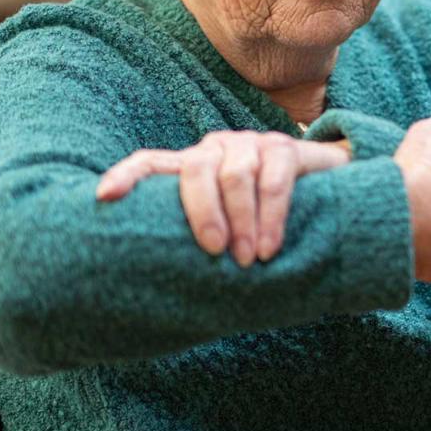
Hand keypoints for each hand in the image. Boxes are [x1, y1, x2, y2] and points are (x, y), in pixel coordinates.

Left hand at [96, 131, 351, 266]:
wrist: (325, 187)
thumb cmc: (261, 217)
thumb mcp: (227, 223)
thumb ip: (201, 236)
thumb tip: (160, 286)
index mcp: (191, 164)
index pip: (150, 162)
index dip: (126, 176)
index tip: (105, 197)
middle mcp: (216, 147)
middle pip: (197, 169)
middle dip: (203, 212)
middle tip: (215, 251)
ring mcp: (251, 144)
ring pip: (236, 175)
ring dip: (243, 221)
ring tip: (249, 260)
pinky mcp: (286, 147)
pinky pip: (275, 180)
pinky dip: (273, 216)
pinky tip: (271, 247)